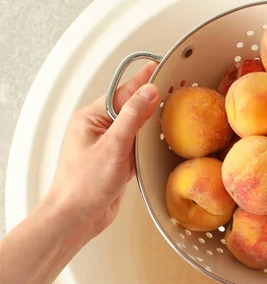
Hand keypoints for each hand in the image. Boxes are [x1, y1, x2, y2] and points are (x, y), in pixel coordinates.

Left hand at [47, 62, 159, 242]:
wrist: (77, 217)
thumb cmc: (85, 184)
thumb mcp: (113, 146)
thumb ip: (132, 117)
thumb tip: (149, 91)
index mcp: (91, 119)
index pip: (122, 93)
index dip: (142, 80)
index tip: (159, 65)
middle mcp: (98, 129)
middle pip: (130, 108)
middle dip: (150, 98)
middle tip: (172, 85)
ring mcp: (108, 146)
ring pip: (135, 127)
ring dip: (151, 120)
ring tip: (171, 108)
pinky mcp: (116, 162)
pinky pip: (136, 145)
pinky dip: (148, 141)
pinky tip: (160, 138)